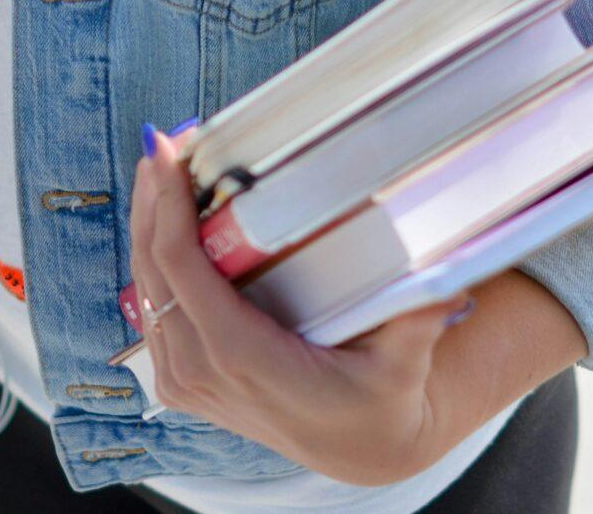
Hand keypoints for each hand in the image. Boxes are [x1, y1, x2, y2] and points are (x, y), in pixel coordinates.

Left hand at [129, 126, 474, 485]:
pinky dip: (153, 261)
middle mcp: (202, 373)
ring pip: (145, 289)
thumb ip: (417, 323)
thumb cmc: (379, 401)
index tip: (168, 154)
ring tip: (161, 168)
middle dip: (152, 201)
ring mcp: (186, 381)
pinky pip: (153, 311)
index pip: (182, 271)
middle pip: (153, 270)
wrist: (359, 449)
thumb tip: (447, 285)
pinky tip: (163, 220)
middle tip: (163, 143)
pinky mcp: (183, 381)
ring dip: (147, 225)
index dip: (168, 208)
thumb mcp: (403, 365)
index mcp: (243, 359)